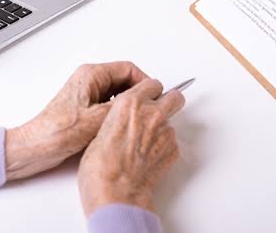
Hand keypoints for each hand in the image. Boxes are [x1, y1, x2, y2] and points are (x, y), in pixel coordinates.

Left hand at [5, 62, 148, 180]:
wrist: (34, 148)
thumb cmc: (55, 132)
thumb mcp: (98, 120)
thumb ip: (124, 106)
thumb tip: (145, 99)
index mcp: (91, 75)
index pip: (128, 69)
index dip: (145, 81)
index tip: (154, 96)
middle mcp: (89, 80)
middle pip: (125, 79)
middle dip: (138, 93)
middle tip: (149, 107)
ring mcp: (87, 93)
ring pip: (119, 92)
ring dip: (129, 103)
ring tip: (137, 117)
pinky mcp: (86, 106)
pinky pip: (111, 103)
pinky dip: (120, 111)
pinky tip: (122, 125)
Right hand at [78, 79, 184, 214]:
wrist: (115, 192)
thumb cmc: (101, 167)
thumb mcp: (100, 130)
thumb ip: (119, 117)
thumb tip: (125, 119)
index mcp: (130, 103)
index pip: (151, 84)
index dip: (150, 91)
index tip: (148, 95)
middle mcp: (151, 113)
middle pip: (175, 97)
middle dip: (169, 101)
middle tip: (159, 111)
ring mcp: (165, 131)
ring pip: (172, 121)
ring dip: (163, 128)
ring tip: (145, 144)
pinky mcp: (173, 149)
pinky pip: (172, 142)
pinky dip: (164, 147)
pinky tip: (149, 157)